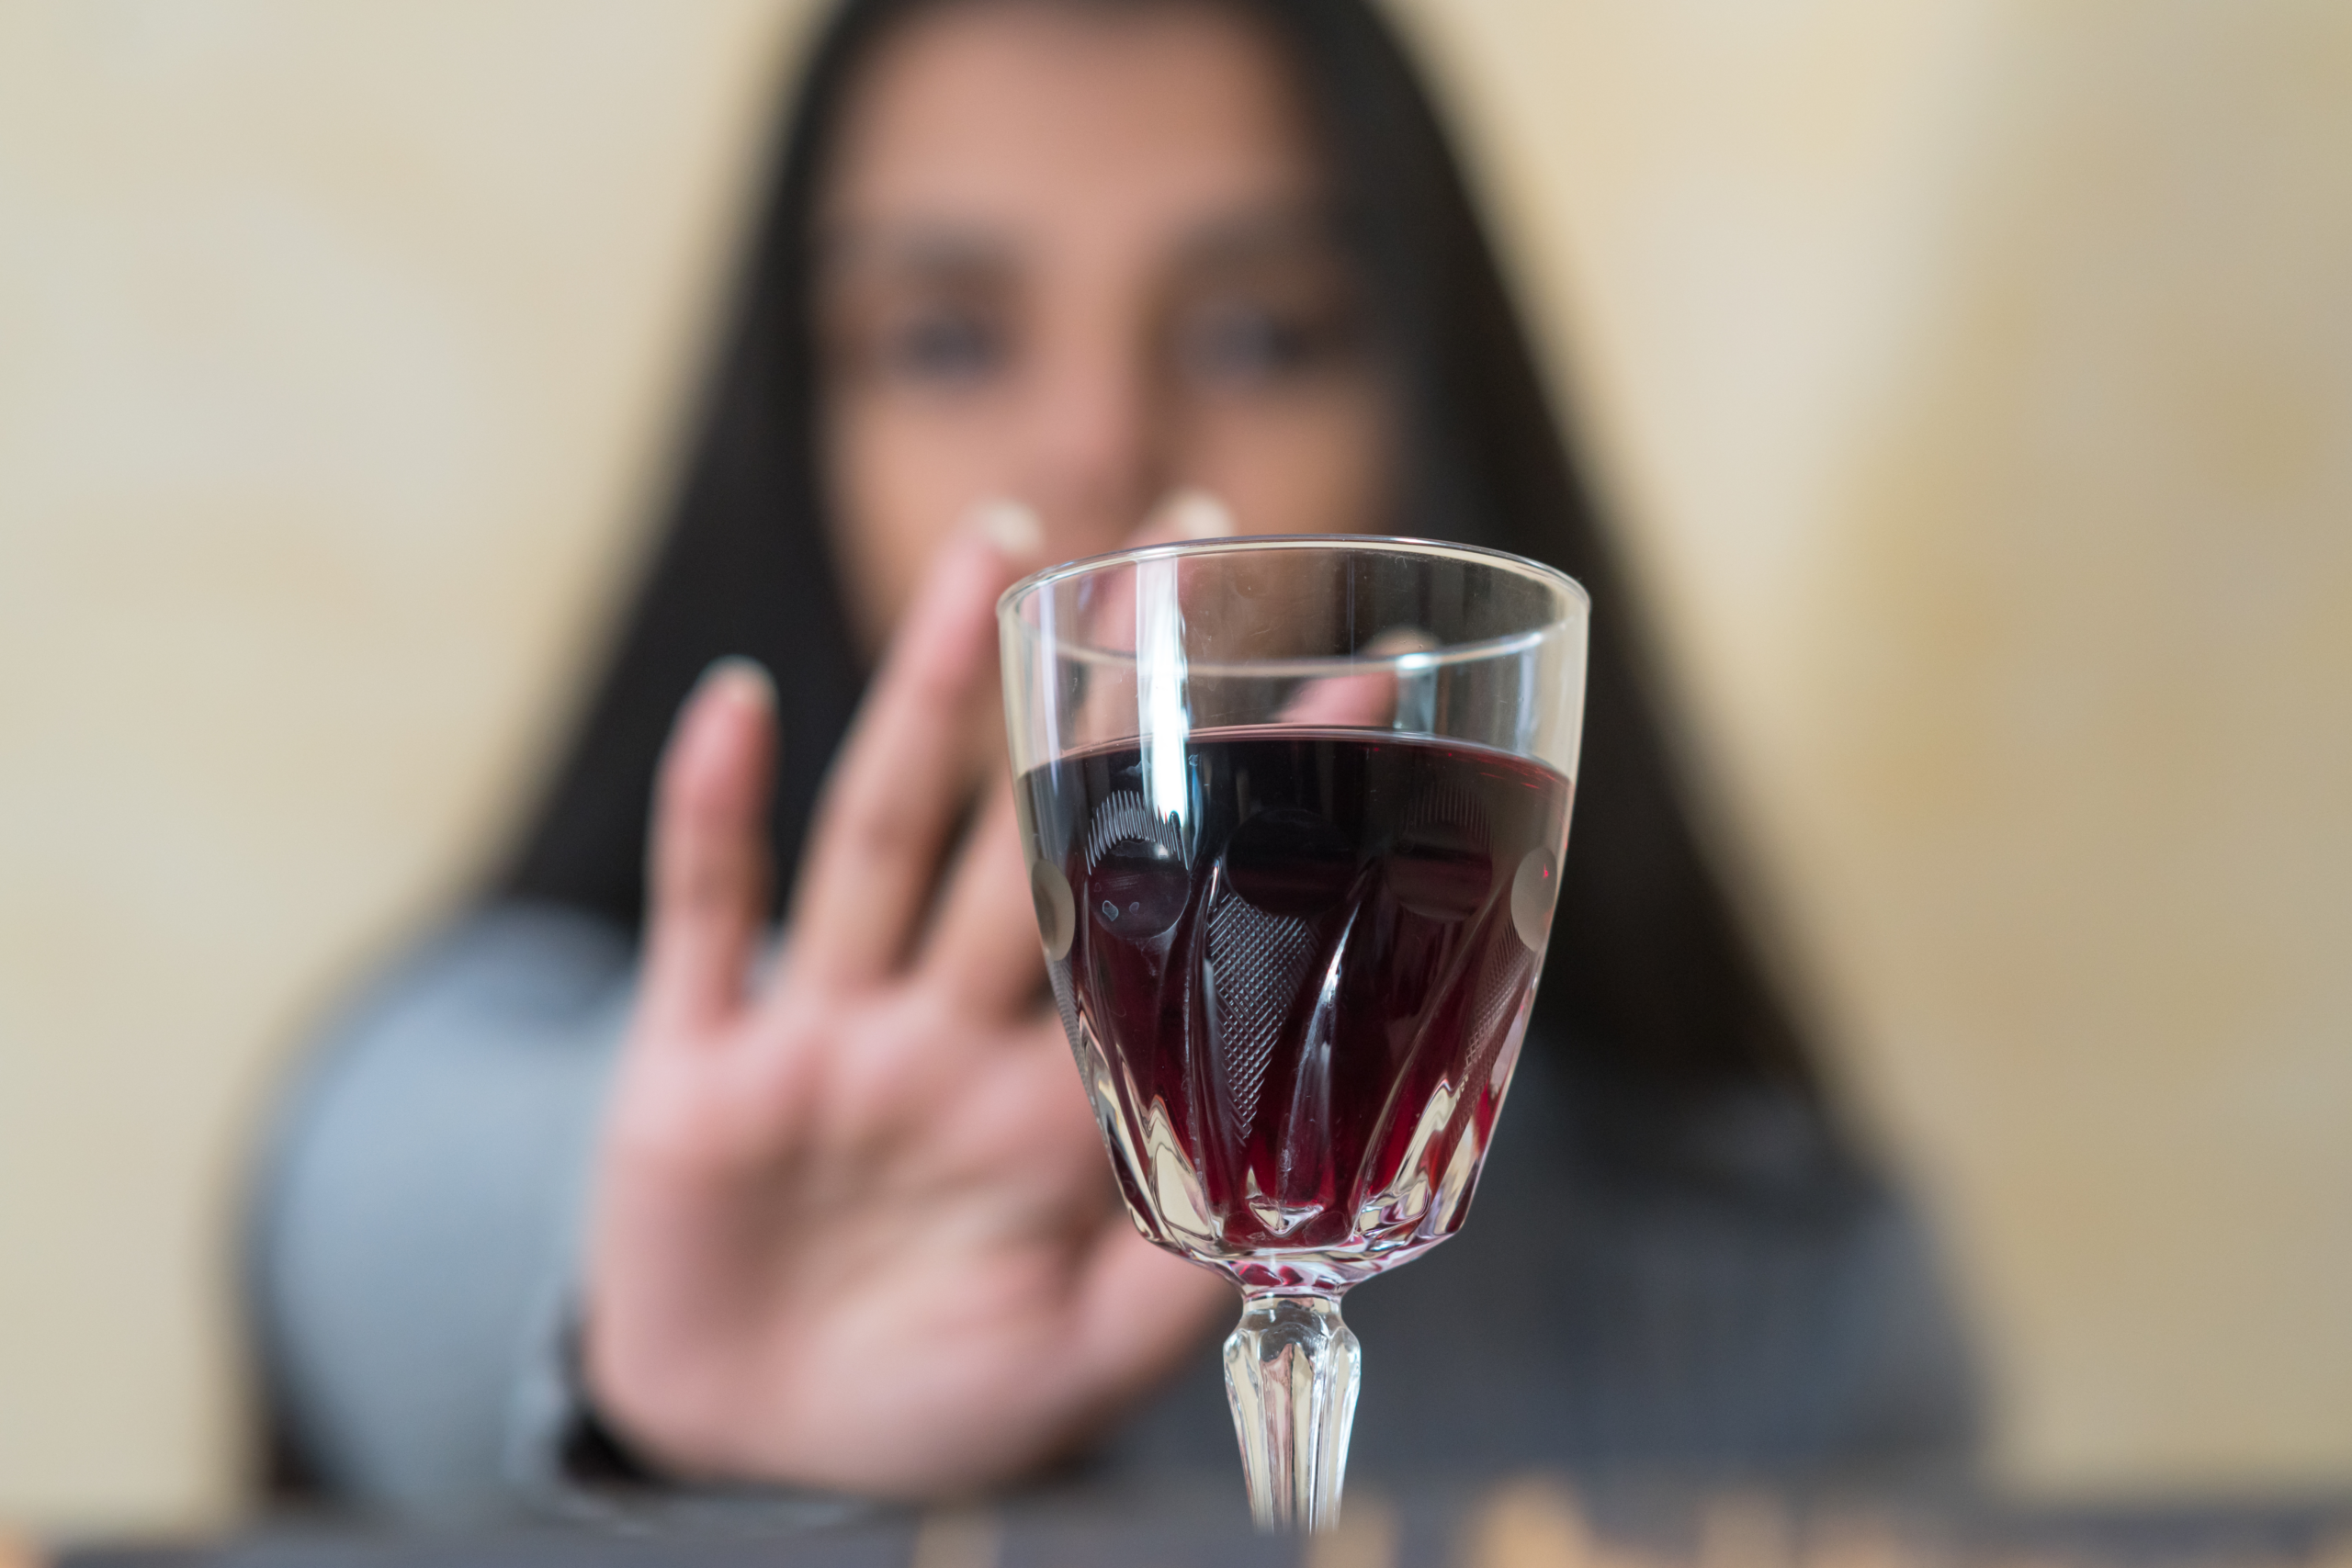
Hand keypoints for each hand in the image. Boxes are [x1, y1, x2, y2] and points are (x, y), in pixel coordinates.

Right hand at [579, 507, 1229, 1496]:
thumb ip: (1178, 1280)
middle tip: (1186, 530)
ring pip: (882, 831)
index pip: (1165, 921)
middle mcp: (946, 1034)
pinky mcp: (696, 1065)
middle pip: (1034, 825)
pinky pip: (703, 917)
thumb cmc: (927, 1404)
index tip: (1353, 677)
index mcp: (1049, 1101)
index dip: (1251, 807)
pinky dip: (711, 812)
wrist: (744, 1461)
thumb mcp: (1076, 1364)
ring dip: (929, 687)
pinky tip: (741, 703)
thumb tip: (1312, 1208)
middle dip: (1104, 685)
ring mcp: (823, 1035)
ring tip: (991, 548)